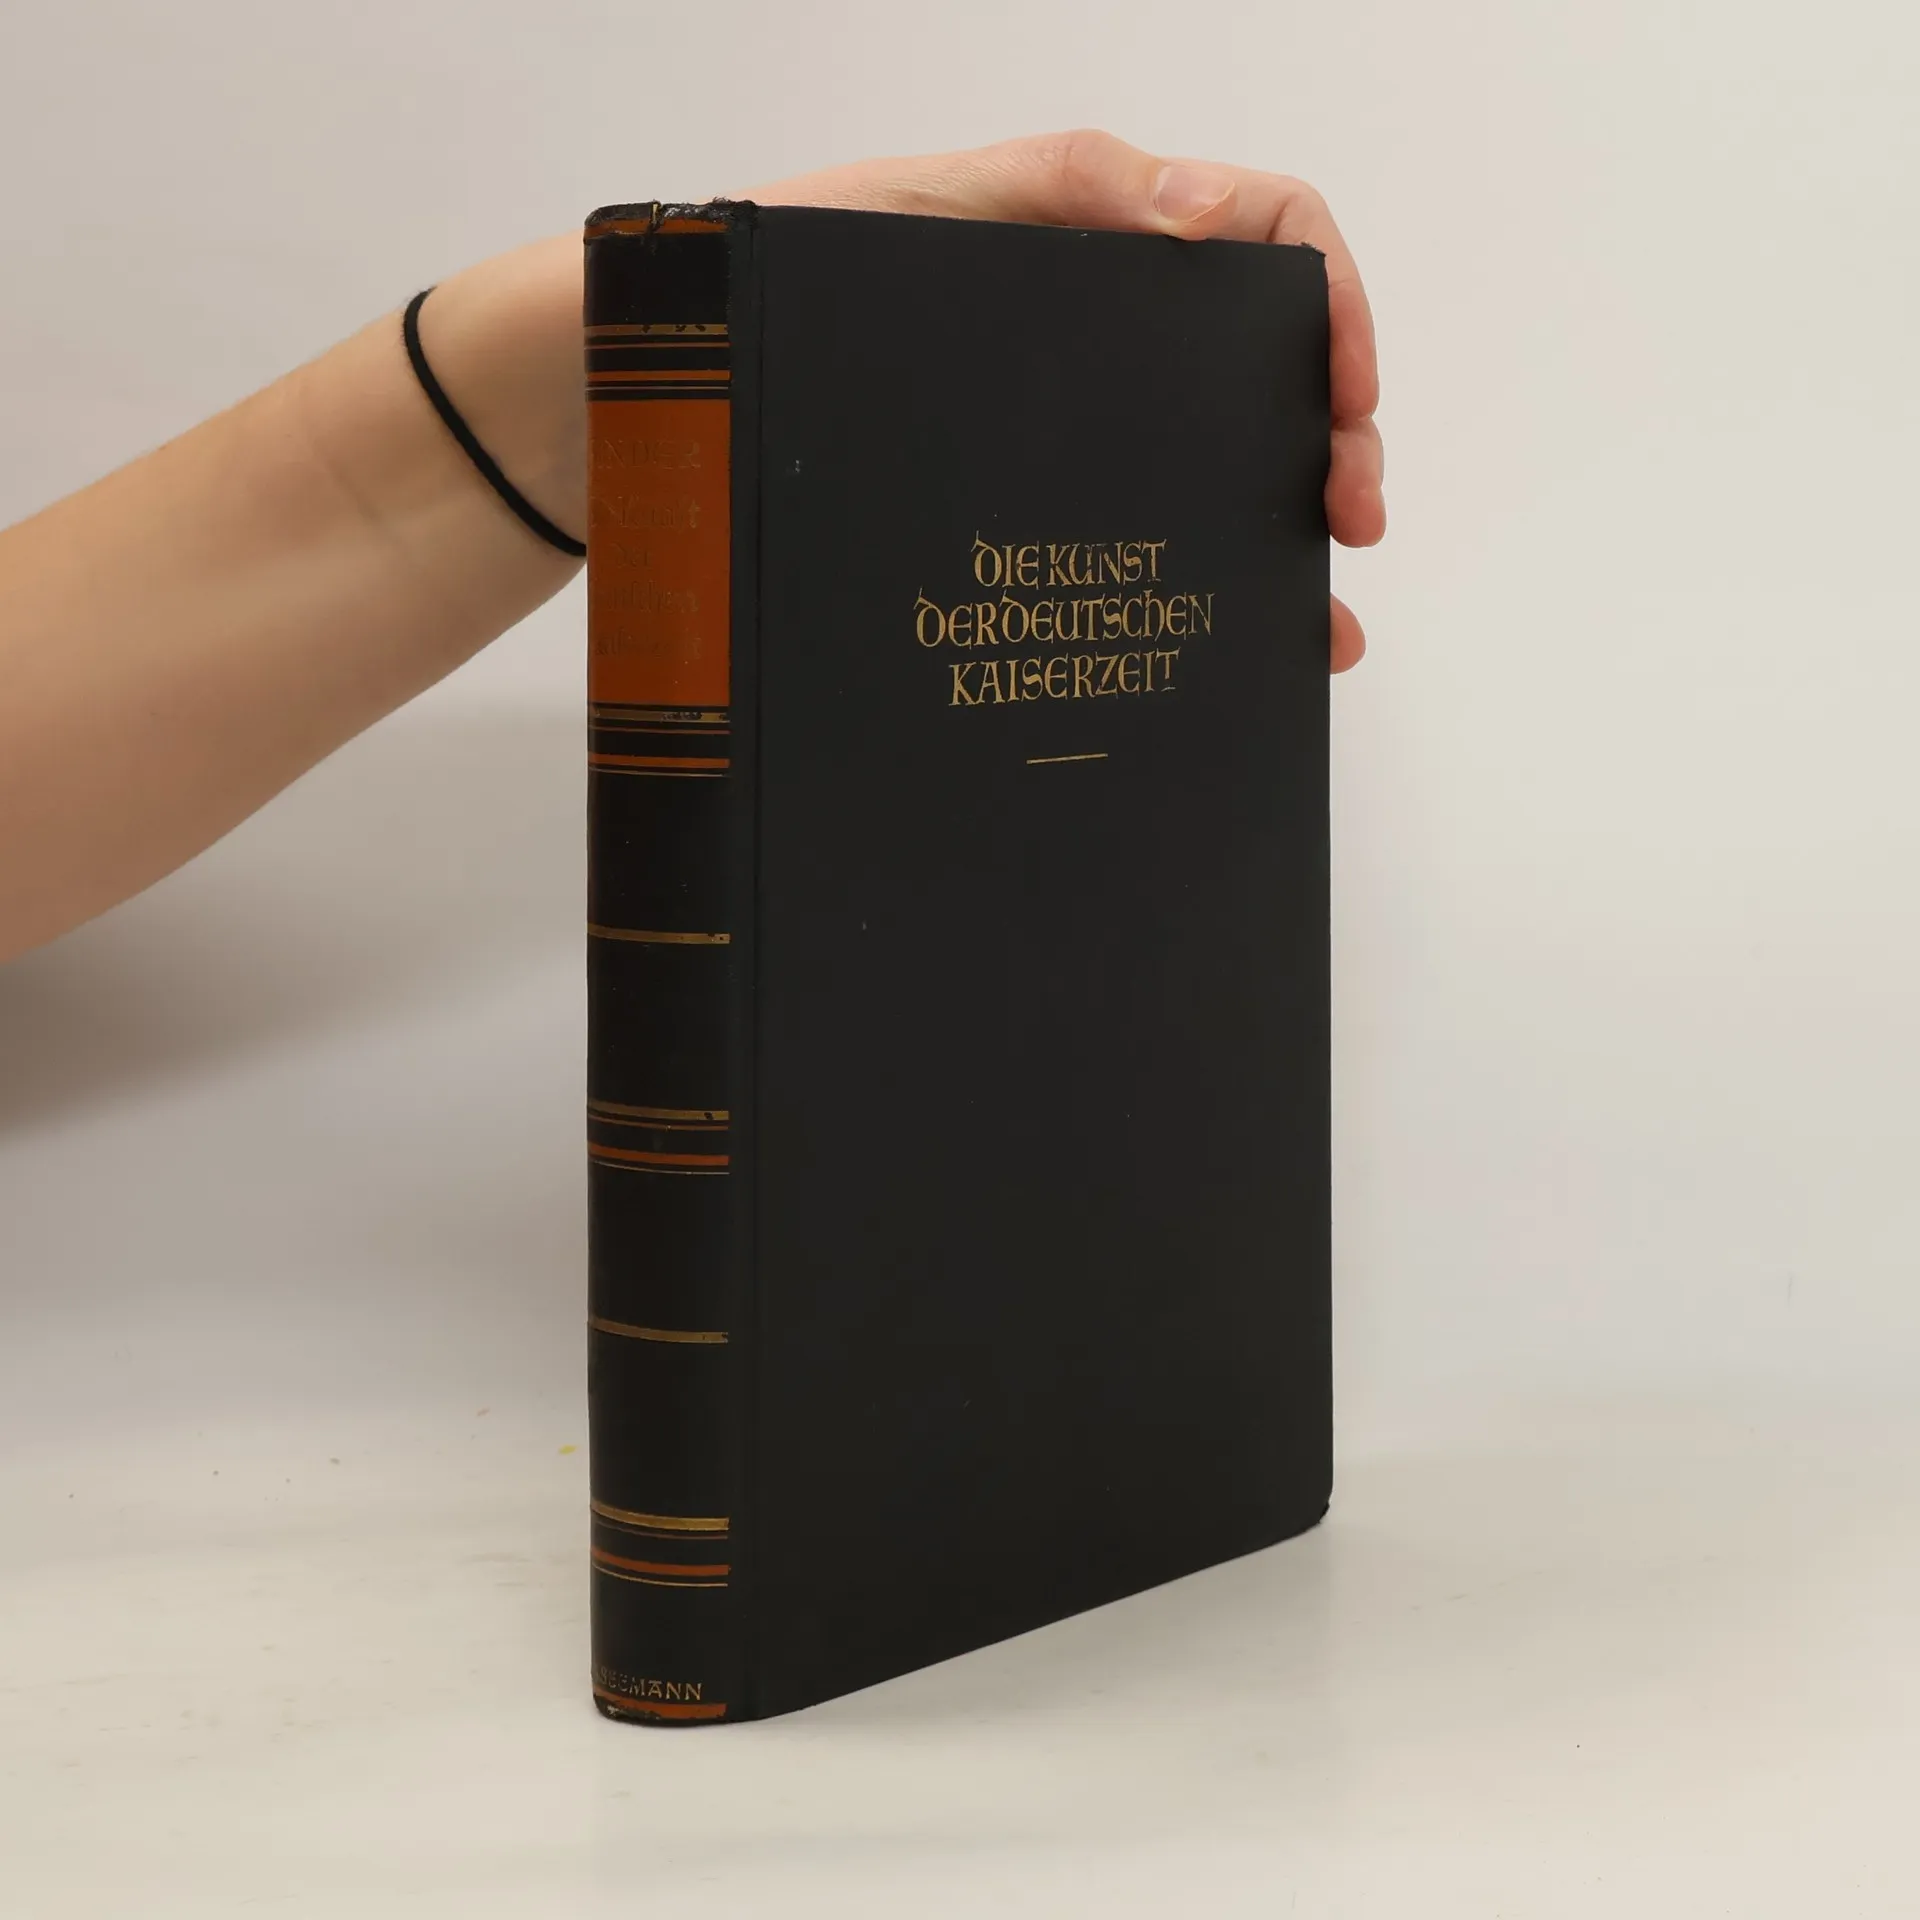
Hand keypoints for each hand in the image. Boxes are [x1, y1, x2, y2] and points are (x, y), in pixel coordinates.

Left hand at [749, 130, 1383, 671]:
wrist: (687, 383)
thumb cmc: (792, 278)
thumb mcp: (921, 208)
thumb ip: (1061, 183)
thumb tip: (1203, 210)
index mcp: (1105, 244)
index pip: (1268, 238)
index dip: (1335, 302)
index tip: (1349, 389)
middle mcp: (1110, 343)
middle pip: (1269, 373)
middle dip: (1336, 438)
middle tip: (1350, 516)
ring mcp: (1079, 434)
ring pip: (1221, 474)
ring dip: (1289, 536)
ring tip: (1320, 620)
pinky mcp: (1035, 512)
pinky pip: (1141, 548)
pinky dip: (1209, 596)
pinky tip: (1247, 647)